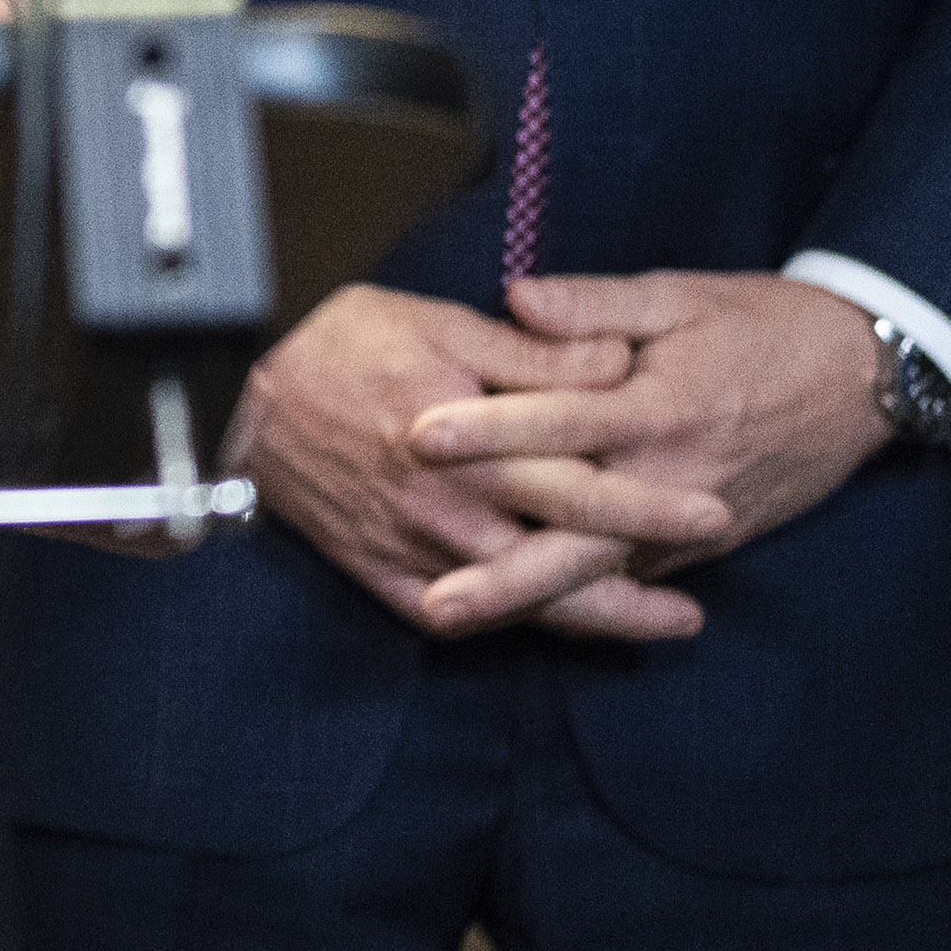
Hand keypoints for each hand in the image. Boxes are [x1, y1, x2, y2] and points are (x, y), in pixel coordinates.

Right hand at [225, 282, 716, 642]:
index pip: (578, 479)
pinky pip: (459, 618)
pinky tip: (557, 623)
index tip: (712, 511)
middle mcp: (448, 505)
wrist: (238, 400)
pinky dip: (514, 627)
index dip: (649, 501)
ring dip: (596, 616)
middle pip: (562, 554)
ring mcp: (417, 549)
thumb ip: (532, 353)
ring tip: (664, 623)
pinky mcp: (384, 575)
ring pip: (521, 600)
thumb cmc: (341, 344)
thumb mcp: (440, 323)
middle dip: (640, 578)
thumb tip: (616, 362)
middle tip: (702, 602)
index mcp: (468, 439)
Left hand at [406, 270, 891, 587]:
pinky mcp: (703, 547)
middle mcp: (670, 476)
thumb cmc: (762, 325)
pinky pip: (628, 577)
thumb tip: (514, 296)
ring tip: (452, 618)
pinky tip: (507, 612)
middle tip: (433, 598)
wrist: (862, 379)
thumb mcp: (679, 296)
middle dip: (503, 573)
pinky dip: (573, 599)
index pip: (560, 422)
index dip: (488, 430)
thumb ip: (593, 304)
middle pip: (577, 537)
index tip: (417, 436)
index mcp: (658, 406)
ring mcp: (689, 525)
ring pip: (600, 573)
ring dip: (528, 601)